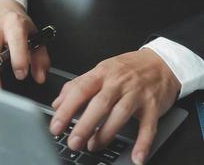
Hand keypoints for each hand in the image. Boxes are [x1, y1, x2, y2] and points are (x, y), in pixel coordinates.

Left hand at [50, 49, 180, 164]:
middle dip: (84, 125)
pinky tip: (136, 156)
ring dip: (106, 133)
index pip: (80, 90)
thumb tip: (57, 104)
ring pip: (121, 114)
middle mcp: (118, 82)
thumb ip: (76, 86)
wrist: (161, 63)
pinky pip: (148, 126)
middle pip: (100, 104)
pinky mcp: (153, 105)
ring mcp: (137, 93)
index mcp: (101, 74)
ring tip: (93, 146)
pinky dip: (143, 143)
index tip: (56, 126)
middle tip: (73, 141)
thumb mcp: (99, 71)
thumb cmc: (127, 69)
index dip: (66, 109)